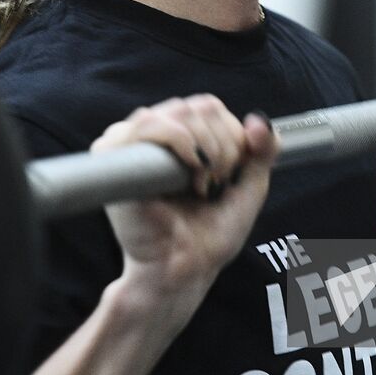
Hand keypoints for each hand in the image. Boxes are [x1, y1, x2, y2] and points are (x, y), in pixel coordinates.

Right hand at [91, 95, 276, 321]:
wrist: (183, 268)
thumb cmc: (209, 235)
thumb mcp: (249, 187)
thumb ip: (263, 151)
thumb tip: (259, 120)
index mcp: (180, 137)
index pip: (208, 107)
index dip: (231, 136)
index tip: (230, 175)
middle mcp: (153, 135)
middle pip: (198, 107)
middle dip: (222, 145)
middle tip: (216, 184)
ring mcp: (131, 141)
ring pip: (179, 111)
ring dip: (205, 147)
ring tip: (201, 184)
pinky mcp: (112, 153)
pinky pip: (150, 123)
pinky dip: (179, 140)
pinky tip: (188, 170)